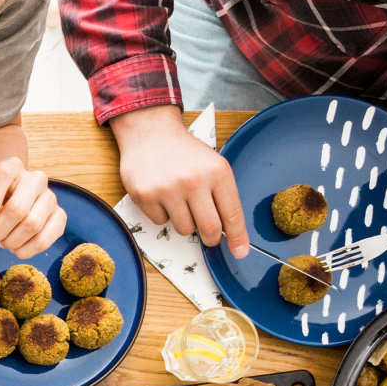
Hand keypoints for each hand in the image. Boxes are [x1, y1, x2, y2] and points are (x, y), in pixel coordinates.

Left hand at [0, 157, 66, 259]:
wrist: (17, 204)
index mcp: (13, 167)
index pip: (1, 177)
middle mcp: (36, 178)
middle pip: (17, 209)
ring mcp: (51, 197)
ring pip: (31, 225)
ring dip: (11, 241)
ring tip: (3, 242)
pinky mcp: (60, 217)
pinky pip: (44, 240)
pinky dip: (26, 250)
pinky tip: (17, 248)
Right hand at [111, 105, 249, 256]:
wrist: (150, 133)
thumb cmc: (184, 153)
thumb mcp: (212, 166)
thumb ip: (222, 196)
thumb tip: (230, 232)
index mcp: (217, 171)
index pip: (232, 213)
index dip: (238, 237)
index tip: (240, 252)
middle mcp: (194, 180)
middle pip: (209, 228)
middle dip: (211, 238)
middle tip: (209, 235)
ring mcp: (168, 189)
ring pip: (185, 229)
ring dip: (184, 222)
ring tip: (180, 201)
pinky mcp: (146, 195)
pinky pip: (160, 222)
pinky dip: (163, 214)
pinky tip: (162, 195)